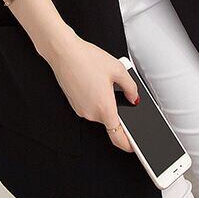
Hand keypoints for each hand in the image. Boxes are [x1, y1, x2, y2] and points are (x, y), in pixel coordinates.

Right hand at [38, 28, 139, 152]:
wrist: (63, 52)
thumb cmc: (87, 59)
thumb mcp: (118, 69)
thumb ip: (131, 87)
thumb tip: (134, 98)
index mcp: (104, 108)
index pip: (118, 137)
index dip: (128, 144)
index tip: (135, 145)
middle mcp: (91, 113)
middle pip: (110, 121)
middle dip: (117, 108)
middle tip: (117, 88)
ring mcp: (81, 109)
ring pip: (99, 112)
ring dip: (105, 101)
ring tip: (103, 79)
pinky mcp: (74, 103)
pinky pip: (90, 106)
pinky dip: (95, 97)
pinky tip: (94, 80)